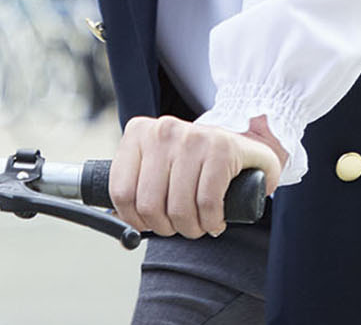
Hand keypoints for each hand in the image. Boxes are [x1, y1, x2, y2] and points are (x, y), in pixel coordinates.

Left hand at [108, 114, 285, 238]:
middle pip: (149, 205)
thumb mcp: (158, 170)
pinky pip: (208, 204)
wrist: (241, 152)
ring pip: (179, 208)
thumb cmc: (193, 167)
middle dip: (166, 228)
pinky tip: (216, 219)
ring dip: (191, 229)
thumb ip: (136, 192)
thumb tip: (118, 230)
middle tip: (179, 225)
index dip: (134, 219)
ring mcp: (192, 136)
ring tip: (199, 222)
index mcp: (138, 132)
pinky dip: (212, 222)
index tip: (149, 224)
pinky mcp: (221, 148)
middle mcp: (162, 129)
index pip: (121, 191)